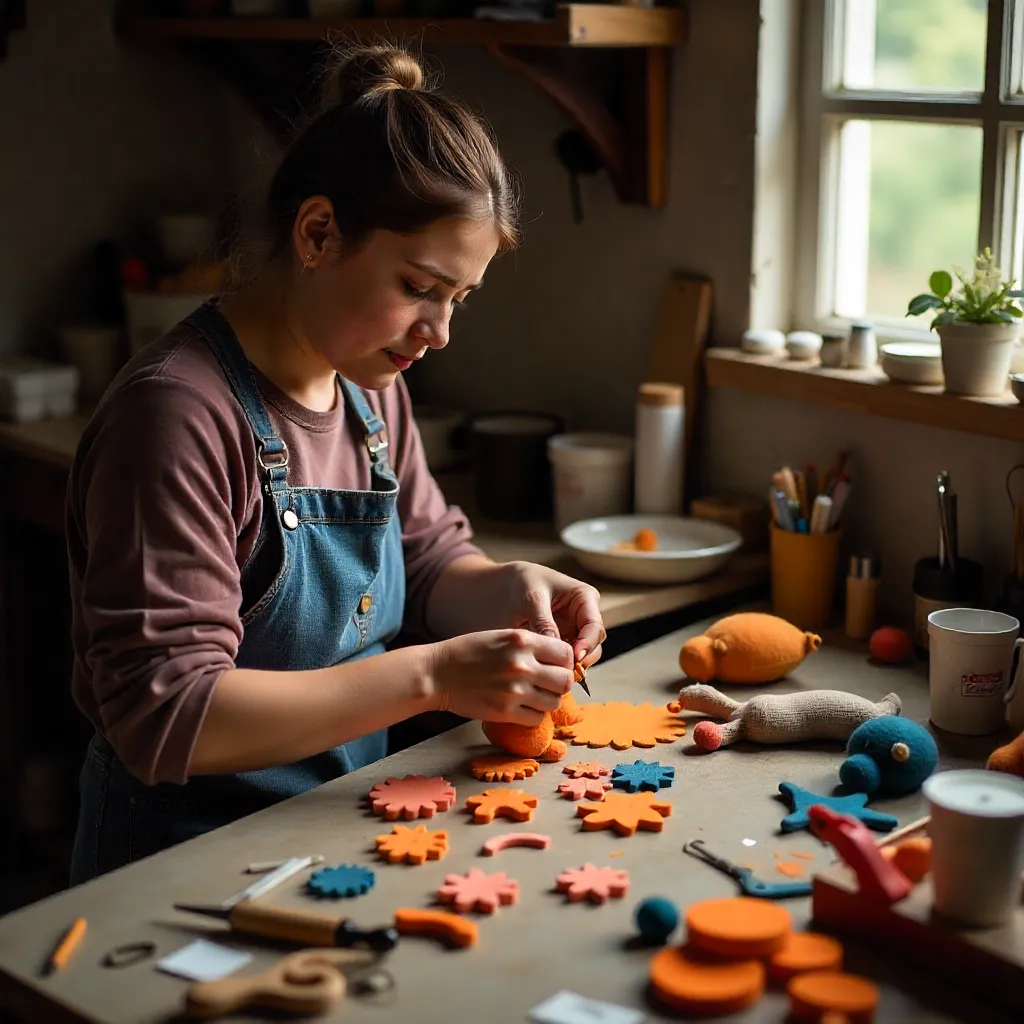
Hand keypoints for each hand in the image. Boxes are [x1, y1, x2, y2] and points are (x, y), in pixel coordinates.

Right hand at [428, 628, 573, 724]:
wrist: (437, 673)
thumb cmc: (468, 652)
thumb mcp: (501, 636)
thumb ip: (530, 645)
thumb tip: (558, 661)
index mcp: (523, 641)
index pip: (566, 654)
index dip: (565, 662)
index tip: (557, 666)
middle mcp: (523, 665)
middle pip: (565, 681)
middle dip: (561, 683)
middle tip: (549, 684)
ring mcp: (515, 691)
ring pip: (554, 702)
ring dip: (547, 701)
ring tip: (533, 696)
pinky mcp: (505, 712)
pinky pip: (536, 718)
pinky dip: (533, 715)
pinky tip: (522, 707)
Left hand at [500, 561, 605, 669]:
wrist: (508, 585)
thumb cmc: (523, 582)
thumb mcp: (532, 598)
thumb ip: (544, 622)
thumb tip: (555, 648)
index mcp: (585, 598)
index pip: (594, 625)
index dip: (587, 642)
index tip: (574, 656)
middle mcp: (584, 616)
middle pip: (594, 644)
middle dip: (581, 659)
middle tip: (563, 670)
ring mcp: (575, 631)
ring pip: (583, 655)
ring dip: (570, 665)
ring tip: (551, 671)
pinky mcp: (563, 643)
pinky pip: (567, 659)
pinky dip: (559, 666)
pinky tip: (545, 670)